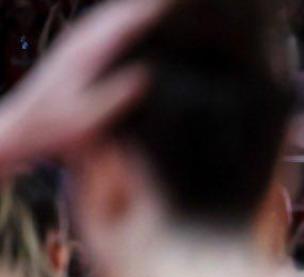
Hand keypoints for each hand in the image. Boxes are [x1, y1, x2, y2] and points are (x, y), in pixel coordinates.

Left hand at [0, 0, 166, 171]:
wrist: (19, 129)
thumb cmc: (55, 130)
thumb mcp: (88, 121)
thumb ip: (115, 96)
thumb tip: (146, 74)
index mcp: (88, 55)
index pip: (126, 24)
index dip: (153, 11)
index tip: (177, 5)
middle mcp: (80, 43)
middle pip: (117, 13)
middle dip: (145, 5)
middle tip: (176, 2)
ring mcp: (73, 45)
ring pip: (107, 15)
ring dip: (132, 7)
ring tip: (158, 6)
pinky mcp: (70, 51)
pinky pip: (100, 24)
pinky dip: (118, 16)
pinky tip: (126, 19)